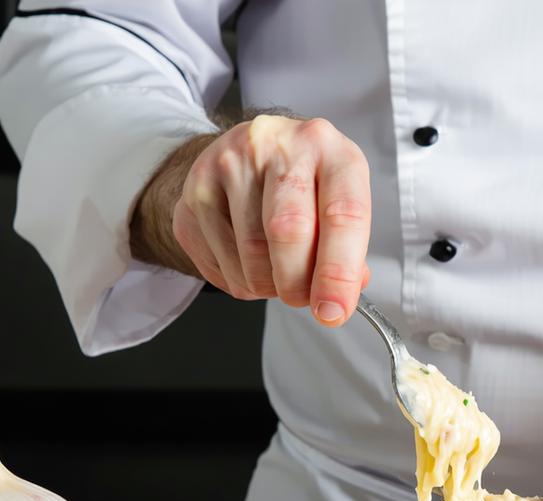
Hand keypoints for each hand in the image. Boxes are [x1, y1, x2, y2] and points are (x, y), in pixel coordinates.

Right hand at [133, 115, 371, 325]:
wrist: (250, 150)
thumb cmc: (304, 179)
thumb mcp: (339, 198)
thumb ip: (348, 247)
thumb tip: (338, 297)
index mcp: (327, 149)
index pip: (342, 215)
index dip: (339, 273)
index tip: (334, 311)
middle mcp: (277, 146)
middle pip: (287, 232)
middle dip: (297, 283)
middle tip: (303, 298)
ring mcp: (228, 164)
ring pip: (249, 254)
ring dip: (266, 286)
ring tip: (276, 274)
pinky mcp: (194, 191)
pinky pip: (216, 262)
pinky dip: (238, 281)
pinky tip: (248, 264)